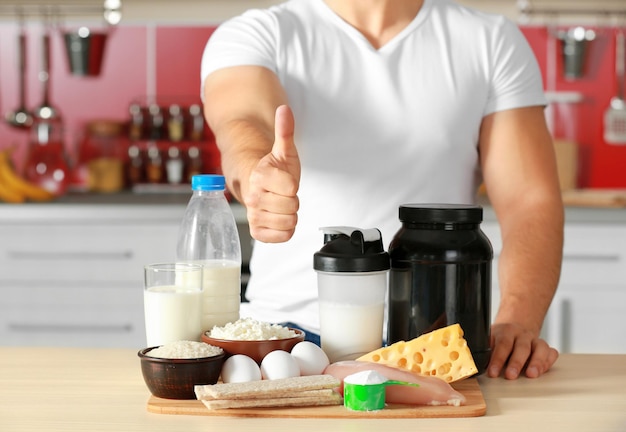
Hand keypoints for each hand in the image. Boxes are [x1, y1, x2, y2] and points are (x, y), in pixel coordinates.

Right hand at [244, 105, 300, 242]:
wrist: (256, 185)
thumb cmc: (273, 169)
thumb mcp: (283, 149)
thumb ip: (284, 130)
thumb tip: (284, 109)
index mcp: (260, 176)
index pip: (292, 187)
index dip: (293, 184)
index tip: (285, 180)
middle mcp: (254, 197)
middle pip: (292, 206)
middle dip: (293, 200)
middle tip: (283, 193)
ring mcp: (255, 215)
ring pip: (289, 222)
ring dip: (290, 214)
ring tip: (281, 204)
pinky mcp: (257, 231)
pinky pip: (282, 236)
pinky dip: (285, 230)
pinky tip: (278, 218)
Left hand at [487, 322, 558, 378]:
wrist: (515, 326)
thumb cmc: (501, 337)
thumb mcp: (490, 339)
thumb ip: (485, 350)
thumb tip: (475, 364)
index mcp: (506, 332)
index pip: (502, 345)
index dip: (497, 359)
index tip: (492, 373)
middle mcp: (522, 334)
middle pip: (521, 347)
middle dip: (516, 363)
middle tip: (510, 376)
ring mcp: (535, 340)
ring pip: (540, 348)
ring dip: (536, 362)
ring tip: (531, 374)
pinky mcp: (545, 347)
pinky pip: (551, 353)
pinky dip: (548, 362)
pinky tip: (542, 370)